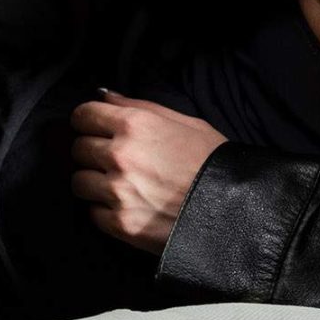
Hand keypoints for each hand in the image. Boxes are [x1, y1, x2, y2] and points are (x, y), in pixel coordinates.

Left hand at [70, 90, 225, 249]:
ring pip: (79, 182)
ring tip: (120, 186)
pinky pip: (93, 213)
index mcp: (135, 126)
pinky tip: (129, 207)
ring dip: (94, 183)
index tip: (92, 127)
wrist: (241, 209)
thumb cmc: (216, 162)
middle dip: (92, 152)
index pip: (83, 115)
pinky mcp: (121, 223)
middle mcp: (120, 155)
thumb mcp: (186, 123)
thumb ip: (139, 107)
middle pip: (78, 148)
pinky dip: (105, 211)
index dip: (86, 121)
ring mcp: (118, 191)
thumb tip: (105, 96)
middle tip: (113, 161)